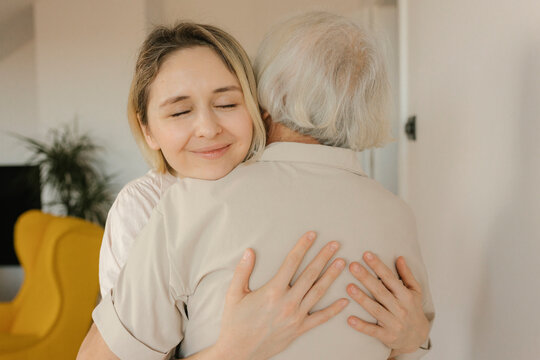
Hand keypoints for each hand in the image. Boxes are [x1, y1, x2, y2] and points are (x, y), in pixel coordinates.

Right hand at [214, 232, 348, 359]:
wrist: (238, 351)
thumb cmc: (234, 322)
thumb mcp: (234, 294)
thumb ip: (243, 271)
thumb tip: (250, 251)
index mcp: (272, 291)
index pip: (291, 262)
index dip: (303, 246)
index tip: (312, 235)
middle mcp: (287, 302)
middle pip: (310, 274)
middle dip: (324, 257)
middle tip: (335, 245)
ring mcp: (295, 317)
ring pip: (318, 292)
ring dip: (331, 276)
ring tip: (342, 263)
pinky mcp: (299, 330)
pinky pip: (320, 318)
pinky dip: (334, 310)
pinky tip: (344, 301)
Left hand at [346, 252, 428, 356]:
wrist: (417, 337)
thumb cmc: (413, 308)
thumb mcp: (415, 291)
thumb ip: (407, 274)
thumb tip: (399, 257)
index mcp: (406, 296)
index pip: (390, 278)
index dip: (378, 266)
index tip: (366, 254)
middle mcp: (401, 309)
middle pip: (381, 292)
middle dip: (366, 278)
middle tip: (352, 266)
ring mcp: (394, 323)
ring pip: (376, 310)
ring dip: (362, 299)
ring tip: (348, 287)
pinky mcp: (387, 336)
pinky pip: (373, 331)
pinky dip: (361, 326)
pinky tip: (349, 319)